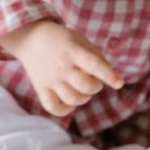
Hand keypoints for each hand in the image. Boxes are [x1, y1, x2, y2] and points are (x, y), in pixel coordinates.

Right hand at [0, 20, 123, 116]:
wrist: (30, 38)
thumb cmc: (62, 39)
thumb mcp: (81, 40)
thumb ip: (96, 56)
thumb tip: (110, 75)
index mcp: (74, 52)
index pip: (94, 65)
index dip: (108, 75)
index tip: (119, 83)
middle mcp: (62, 67)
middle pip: (85, 86)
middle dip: (96, 86)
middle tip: (94, 81)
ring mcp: (50, 79)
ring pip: (72, 99)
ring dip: (84, 98)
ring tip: (84, 91)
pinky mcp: (40, 88)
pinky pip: (52, 107)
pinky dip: (64, 110)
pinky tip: (71, 104)